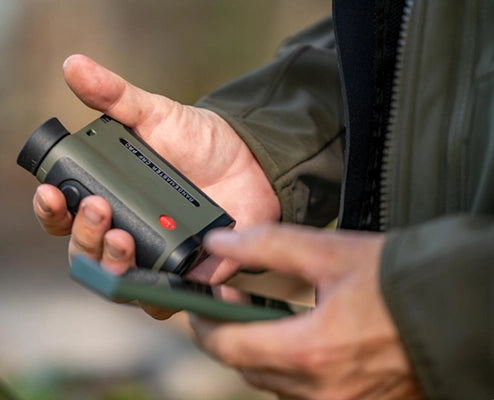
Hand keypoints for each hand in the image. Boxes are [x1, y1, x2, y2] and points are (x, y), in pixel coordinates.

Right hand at [33, 55, 279, 285]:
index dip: (52, 212)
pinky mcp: (193, 274)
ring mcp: (160, 258)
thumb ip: (117, 98)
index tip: (52, 193)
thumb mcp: (157, 116)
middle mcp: (128, 234)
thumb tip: (74, 65)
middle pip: (88, 256)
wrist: (253, 159)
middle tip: (100, 209)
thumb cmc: (200, 141)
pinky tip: (173, 272)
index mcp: (111, 200)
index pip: (65, 218)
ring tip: (123, 237)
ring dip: (113, 268)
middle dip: (85, 238)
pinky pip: (172, 298)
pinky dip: (167, 294)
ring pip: (122, 284)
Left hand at [190, 224, 422, 399]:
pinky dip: (296, 370)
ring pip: (278, 386)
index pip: (228, 348)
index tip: (201, 305)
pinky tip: (308, 341)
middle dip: (232, 338)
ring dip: (264, 354)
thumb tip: (221, 242)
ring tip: (270, 319)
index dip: (205, 324)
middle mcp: (322, 392)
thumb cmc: (404, 281)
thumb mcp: (332, 253)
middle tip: (235, 304)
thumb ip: (269, 246)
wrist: (468, 312)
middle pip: (250, 370)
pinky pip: (309, 396)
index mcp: (310, 351)